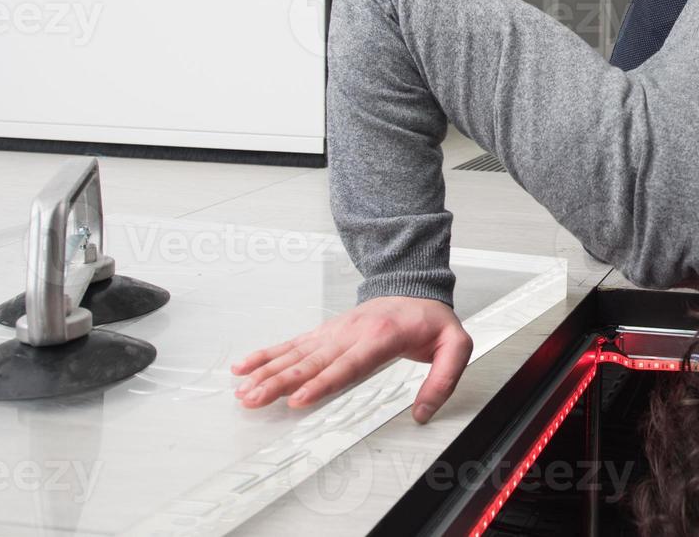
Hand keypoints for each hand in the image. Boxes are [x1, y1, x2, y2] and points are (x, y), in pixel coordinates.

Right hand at [231, 296, 472, 423]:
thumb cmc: (431, 320)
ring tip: (243, 390)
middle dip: (280, 382)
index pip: (348, 364)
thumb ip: (443, 380)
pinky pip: (292, 344)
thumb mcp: (455, 346)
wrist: (416, 286)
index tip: (298, 399)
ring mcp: (335, 331)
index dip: (322, 382)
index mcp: (382, 336)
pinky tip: (244, 367)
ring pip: (295, 354)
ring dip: (267, 372)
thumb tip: (423, 413)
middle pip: (312, 361)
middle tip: (255, 398)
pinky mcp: (325, 332)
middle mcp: (352, 332)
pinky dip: (266, 355)